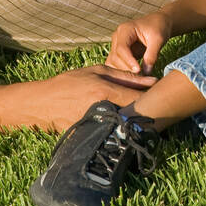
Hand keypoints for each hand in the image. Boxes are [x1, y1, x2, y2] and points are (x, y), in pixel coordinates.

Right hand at [18, 64, 156, 132]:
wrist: (42, 104)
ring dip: (135, 120)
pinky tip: (121, 122)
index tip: (163, 95)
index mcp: (105, 91)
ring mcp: (97, 125)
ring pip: (126, 125)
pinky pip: (113, 131)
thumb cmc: (69, 82)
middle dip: (147, 112)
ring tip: (140, 114)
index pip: (140, 99)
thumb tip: (151, 79)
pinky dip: (120, 127)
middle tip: (157, 106)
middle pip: (136, 115)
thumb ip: (125, 76)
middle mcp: (103, 109)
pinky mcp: (91, 135)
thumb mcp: (96, 71)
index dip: (154, 99)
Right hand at [107, 12, 171, 73]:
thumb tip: (146, 72)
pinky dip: (123, 72)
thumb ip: (152, 55)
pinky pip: (116, 65)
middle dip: (126, 69)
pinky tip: (134, 78)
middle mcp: (117, 37)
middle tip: (140, 79)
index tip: (139, 71)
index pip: (121, 48)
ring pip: (113, 63)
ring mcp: (116, 45)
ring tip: (138, 79)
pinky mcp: (118, 53)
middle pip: (115, 57)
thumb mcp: (158, 39)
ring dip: (123, 72)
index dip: (129, 61)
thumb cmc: (159, 28)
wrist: (159, 24)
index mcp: (125, 30)